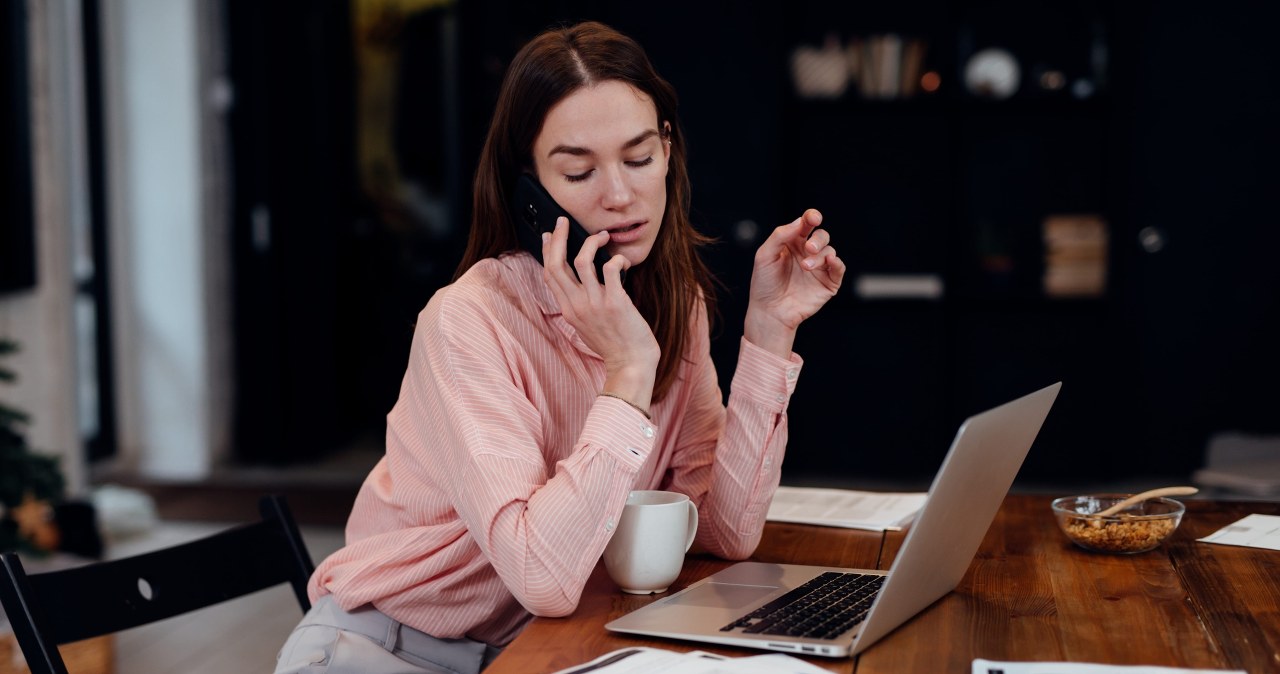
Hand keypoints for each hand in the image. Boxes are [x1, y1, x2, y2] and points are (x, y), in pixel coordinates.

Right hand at [542, 217, 659, 409]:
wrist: (631, 365)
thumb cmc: (614, 346)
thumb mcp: (586, 327)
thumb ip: (580, 306)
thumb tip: (579, 287)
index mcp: (569, 310)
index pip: (550, 274)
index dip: (547, 252)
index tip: (548, 235)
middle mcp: (577, 305)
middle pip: (557, 264)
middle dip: (558, 238)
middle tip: (563, 221)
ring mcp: (595, 303)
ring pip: (582, 261)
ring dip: (590, 242)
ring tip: (602, 236)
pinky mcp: (616, 302)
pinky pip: (610, 269)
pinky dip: (616, 258)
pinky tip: (622, 260)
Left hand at [744, 208, 845, 356]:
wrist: (770, 312)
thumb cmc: (764, 284)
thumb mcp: (765, 256)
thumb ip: (780, 236)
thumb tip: (799, 221)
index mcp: (793, 243)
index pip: (806, 224)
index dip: (812, 217)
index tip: (813, 218)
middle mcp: (808, 253)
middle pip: (821, 236)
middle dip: (818, 239)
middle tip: (808, 249)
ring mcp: (819, 268)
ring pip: (830, 251)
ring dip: (820, 255)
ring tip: (806, 267)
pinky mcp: (828, 282)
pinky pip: (839, 268)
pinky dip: (837, 263)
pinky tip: (829, 262)